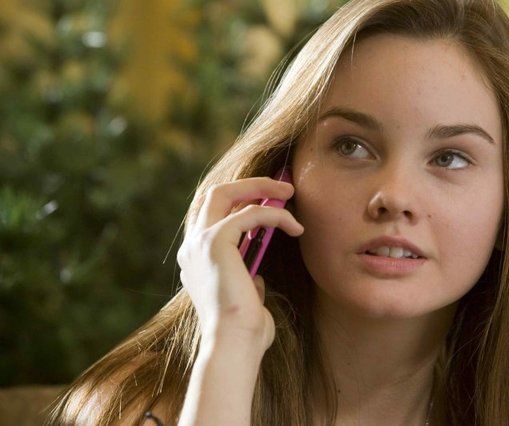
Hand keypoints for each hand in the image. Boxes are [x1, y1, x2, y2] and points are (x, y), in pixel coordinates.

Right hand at [177, 177, 303, 352]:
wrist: (235, 343)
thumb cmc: (245, 332)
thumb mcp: (245, 300)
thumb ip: (246, 283)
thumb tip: (256, 277)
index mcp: (195, 260)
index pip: (210, 214)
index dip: (238, 200)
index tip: (268, 199)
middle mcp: (191, 247)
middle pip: (213, 195)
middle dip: (249, 185)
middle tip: (282, 188)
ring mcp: (199, 242)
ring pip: (225, 192)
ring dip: (261, 188)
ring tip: (290, 191)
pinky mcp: (215, 241)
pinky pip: (249, 213)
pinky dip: (274, 214)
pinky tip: (295, 226)